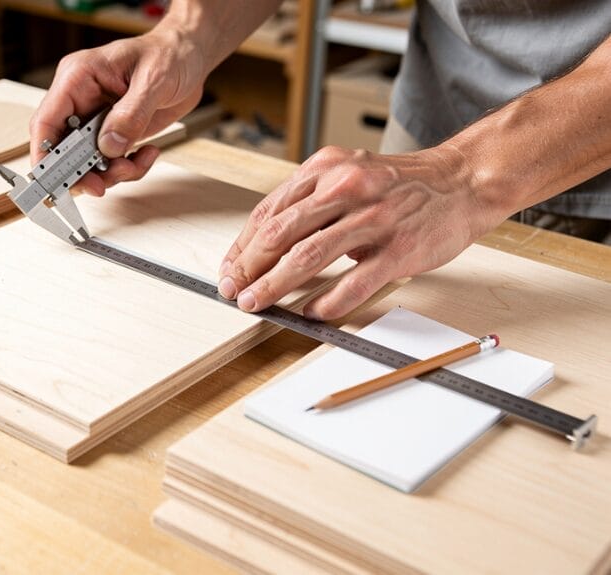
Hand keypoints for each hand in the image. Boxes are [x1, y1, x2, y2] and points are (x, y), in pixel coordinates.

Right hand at [30, 28, 206, 195]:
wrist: (190, 57)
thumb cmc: (170, 54)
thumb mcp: (153, 80)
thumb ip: (130, 114)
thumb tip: (109, 145)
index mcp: (78, 78)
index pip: (46, 120)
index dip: (45, 153)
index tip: (55, 180)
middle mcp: (82, 100)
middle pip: (63, 148)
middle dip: (83, 171)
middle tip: (102, 185)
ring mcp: (97, 119)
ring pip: (87, 161)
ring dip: (110, 172)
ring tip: (134, 165)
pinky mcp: (114, 133)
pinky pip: (111, 162)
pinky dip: (128, 168)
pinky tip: (146, 154)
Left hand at [218, 145, 503, 319]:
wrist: (462, 180)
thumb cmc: (398, 184)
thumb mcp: (346, 174)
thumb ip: (308, 202)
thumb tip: (263, 245)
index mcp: (325, 170)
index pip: (268, 212)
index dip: (241, 247)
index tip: (228, 271)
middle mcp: (344, 188)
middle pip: (279, 234)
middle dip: (248, 268)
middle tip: (234, 292)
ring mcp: (372, 218)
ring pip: (308, 256)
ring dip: (275, 286)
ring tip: (258, 304)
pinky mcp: (398, 248)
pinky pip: (354, 282)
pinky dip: (327, 301)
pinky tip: (311, 312)